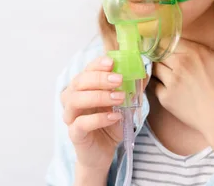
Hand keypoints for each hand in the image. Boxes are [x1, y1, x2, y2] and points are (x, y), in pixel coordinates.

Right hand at [60, 56, 124, 173]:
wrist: (103, 152)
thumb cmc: (109, 125)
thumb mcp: (122, 105)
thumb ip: (129, 90)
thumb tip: (143, 74)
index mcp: (82, 88)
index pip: (86, 70)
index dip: (97, 64)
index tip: (112, 62)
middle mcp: (72, 99)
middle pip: (79, 82)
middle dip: (99, 78)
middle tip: (119, 79)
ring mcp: (70, 116)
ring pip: (76, 100)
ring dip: (99, 96)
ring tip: (119, 97)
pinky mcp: (74, 134)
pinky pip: (81, 123)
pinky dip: (98, 118)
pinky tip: (114, 116)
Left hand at [151, 38, 213, 162]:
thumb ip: (203, 51)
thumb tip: (190, 47)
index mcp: (194, 52)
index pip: (168, 41)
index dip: (164, 45)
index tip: (163, 48)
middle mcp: (180, 63)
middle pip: (159, 53)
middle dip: (159, 56)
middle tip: (162, 61)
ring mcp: (171, 80)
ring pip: (155, 68)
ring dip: (158, 69)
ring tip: (164, 74)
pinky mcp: (166, 97)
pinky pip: (154, 85)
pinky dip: (158, 85)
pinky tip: (166, 87)